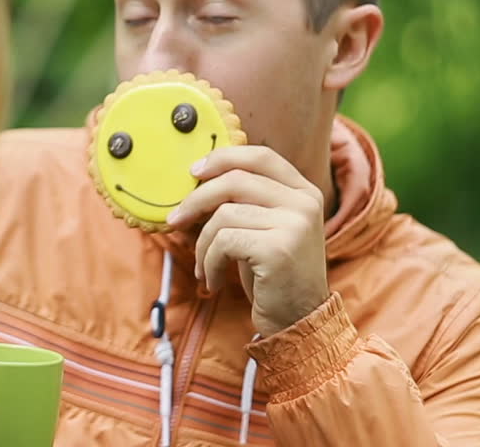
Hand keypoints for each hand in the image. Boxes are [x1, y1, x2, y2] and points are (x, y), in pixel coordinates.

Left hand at [166, 145, 329, 336]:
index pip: (260, 156)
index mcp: (304, 192)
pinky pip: (224, 242)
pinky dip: (210, 262)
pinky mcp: (278, 249)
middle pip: (235, 180)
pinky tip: (214, 281)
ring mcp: (294, 224)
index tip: (194, 172)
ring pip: (224, 215)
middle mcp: (304, 203)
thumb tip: (199, 177)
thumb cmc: (274, 276)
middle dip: (196, 199)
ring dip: (202, 244)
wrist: (300, 323)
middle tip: (175, 219)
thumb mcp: (267, 229)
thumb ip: (249, 200)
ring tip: (204, 267)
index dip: (223, 158)